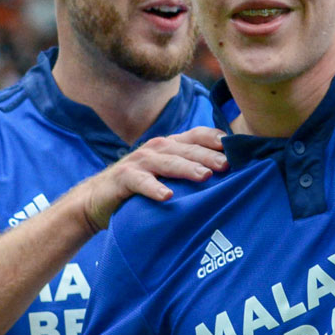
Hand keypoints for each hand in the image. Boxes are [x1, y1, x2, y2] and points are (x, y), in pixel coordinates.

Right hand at [71, 125, 226, 232]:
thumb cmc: (142, 187)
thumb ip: (191, 170)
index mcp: (171, 145)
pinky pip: (141, 182)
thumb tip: (230, 174)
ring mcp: (139, 162)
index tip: (236, 147)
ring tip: (205, 176)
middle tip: (227, 165)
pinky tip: (166, 196)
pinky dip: (154, 188)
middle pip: (186, 149)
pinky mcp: (124, 178)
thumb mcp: (169, 175)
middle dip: (208, 155)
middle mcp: (157, 149)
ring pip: (167, 162)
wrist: (98, 199)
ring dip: (186, 168)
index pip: (197, 135)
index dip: (215, 139)